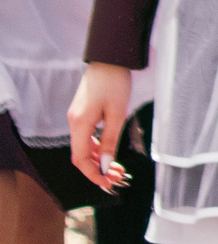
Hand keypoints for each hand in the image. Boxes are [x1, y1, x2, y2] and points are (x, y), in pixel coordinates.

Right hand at [66, 64, 132, 191]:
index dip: (92, 174)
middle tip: (117, 178)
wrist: (109, 59)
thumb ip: (110, 141)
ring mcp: (77, 118)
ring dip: (99, 159)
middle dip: (98, 169)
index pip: (80, 159)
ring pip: (84, 147)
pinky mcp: (83, 113)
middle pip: (81, 155)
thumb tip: (104, 165)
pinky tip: (109, 154)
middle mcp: (74, 123)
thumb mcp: (117, 114)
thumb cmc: (115, 84)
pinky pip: (87, 137)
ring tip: (118, 169)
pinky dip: (97, 148)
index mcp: (79, 124)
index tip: (108, 184)